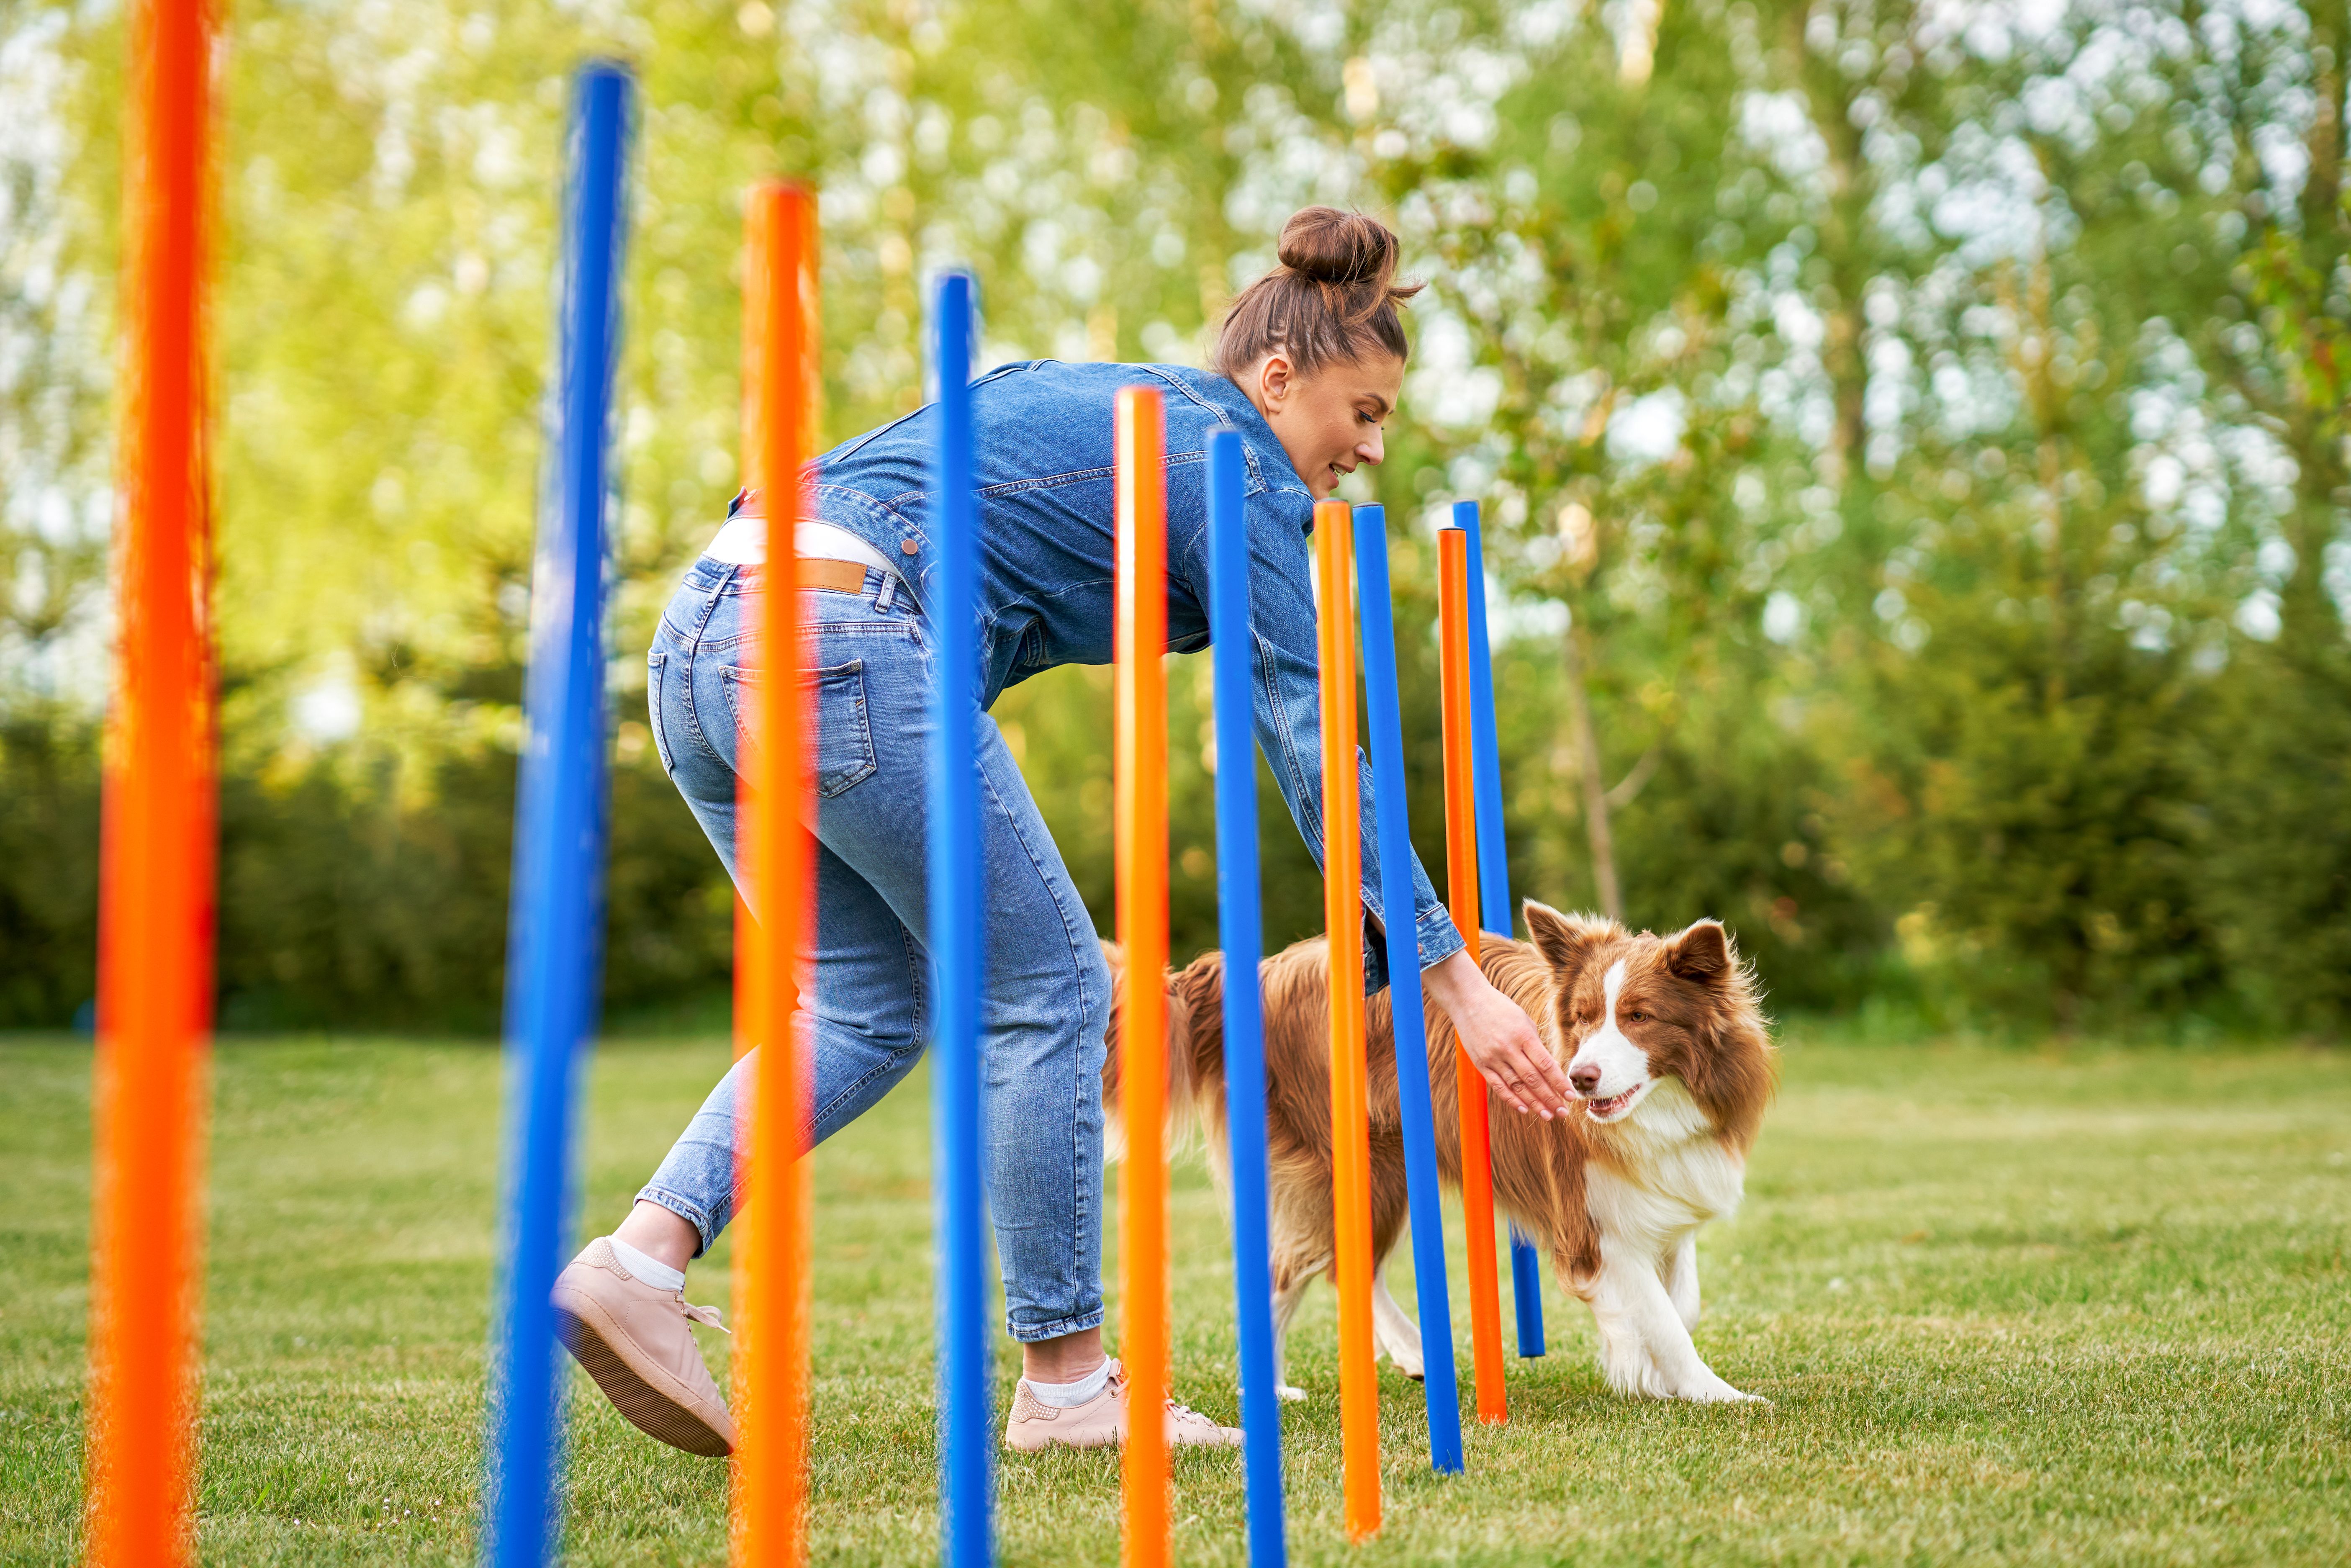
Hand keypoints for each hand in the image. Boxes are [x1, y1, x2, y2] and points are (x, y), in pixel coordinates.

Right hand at [1421, 949, 1574, 1117]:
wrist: (1468, 1000)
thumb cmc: (1501, 1009)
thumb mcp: (1523, 1020)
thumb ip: (1536, 1045)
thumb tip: (1551, 1069)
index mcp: (1523, 1035)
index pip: (1546, 1064)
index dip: (1559, 1082)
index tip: (1570, 1096)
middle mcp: (1508, 1048)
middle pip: (1533, 1079)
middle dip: (1550, 1098)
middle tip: (1563, 1113)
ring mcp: (1493, 1057)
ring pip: (1517, 1086)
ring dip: (1534, 1103)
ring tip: (1547, 1116)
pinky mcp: (1481, 1063)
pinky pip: (1498, 1086)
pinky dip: (1511, 1099)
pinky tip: (1524, 1109)